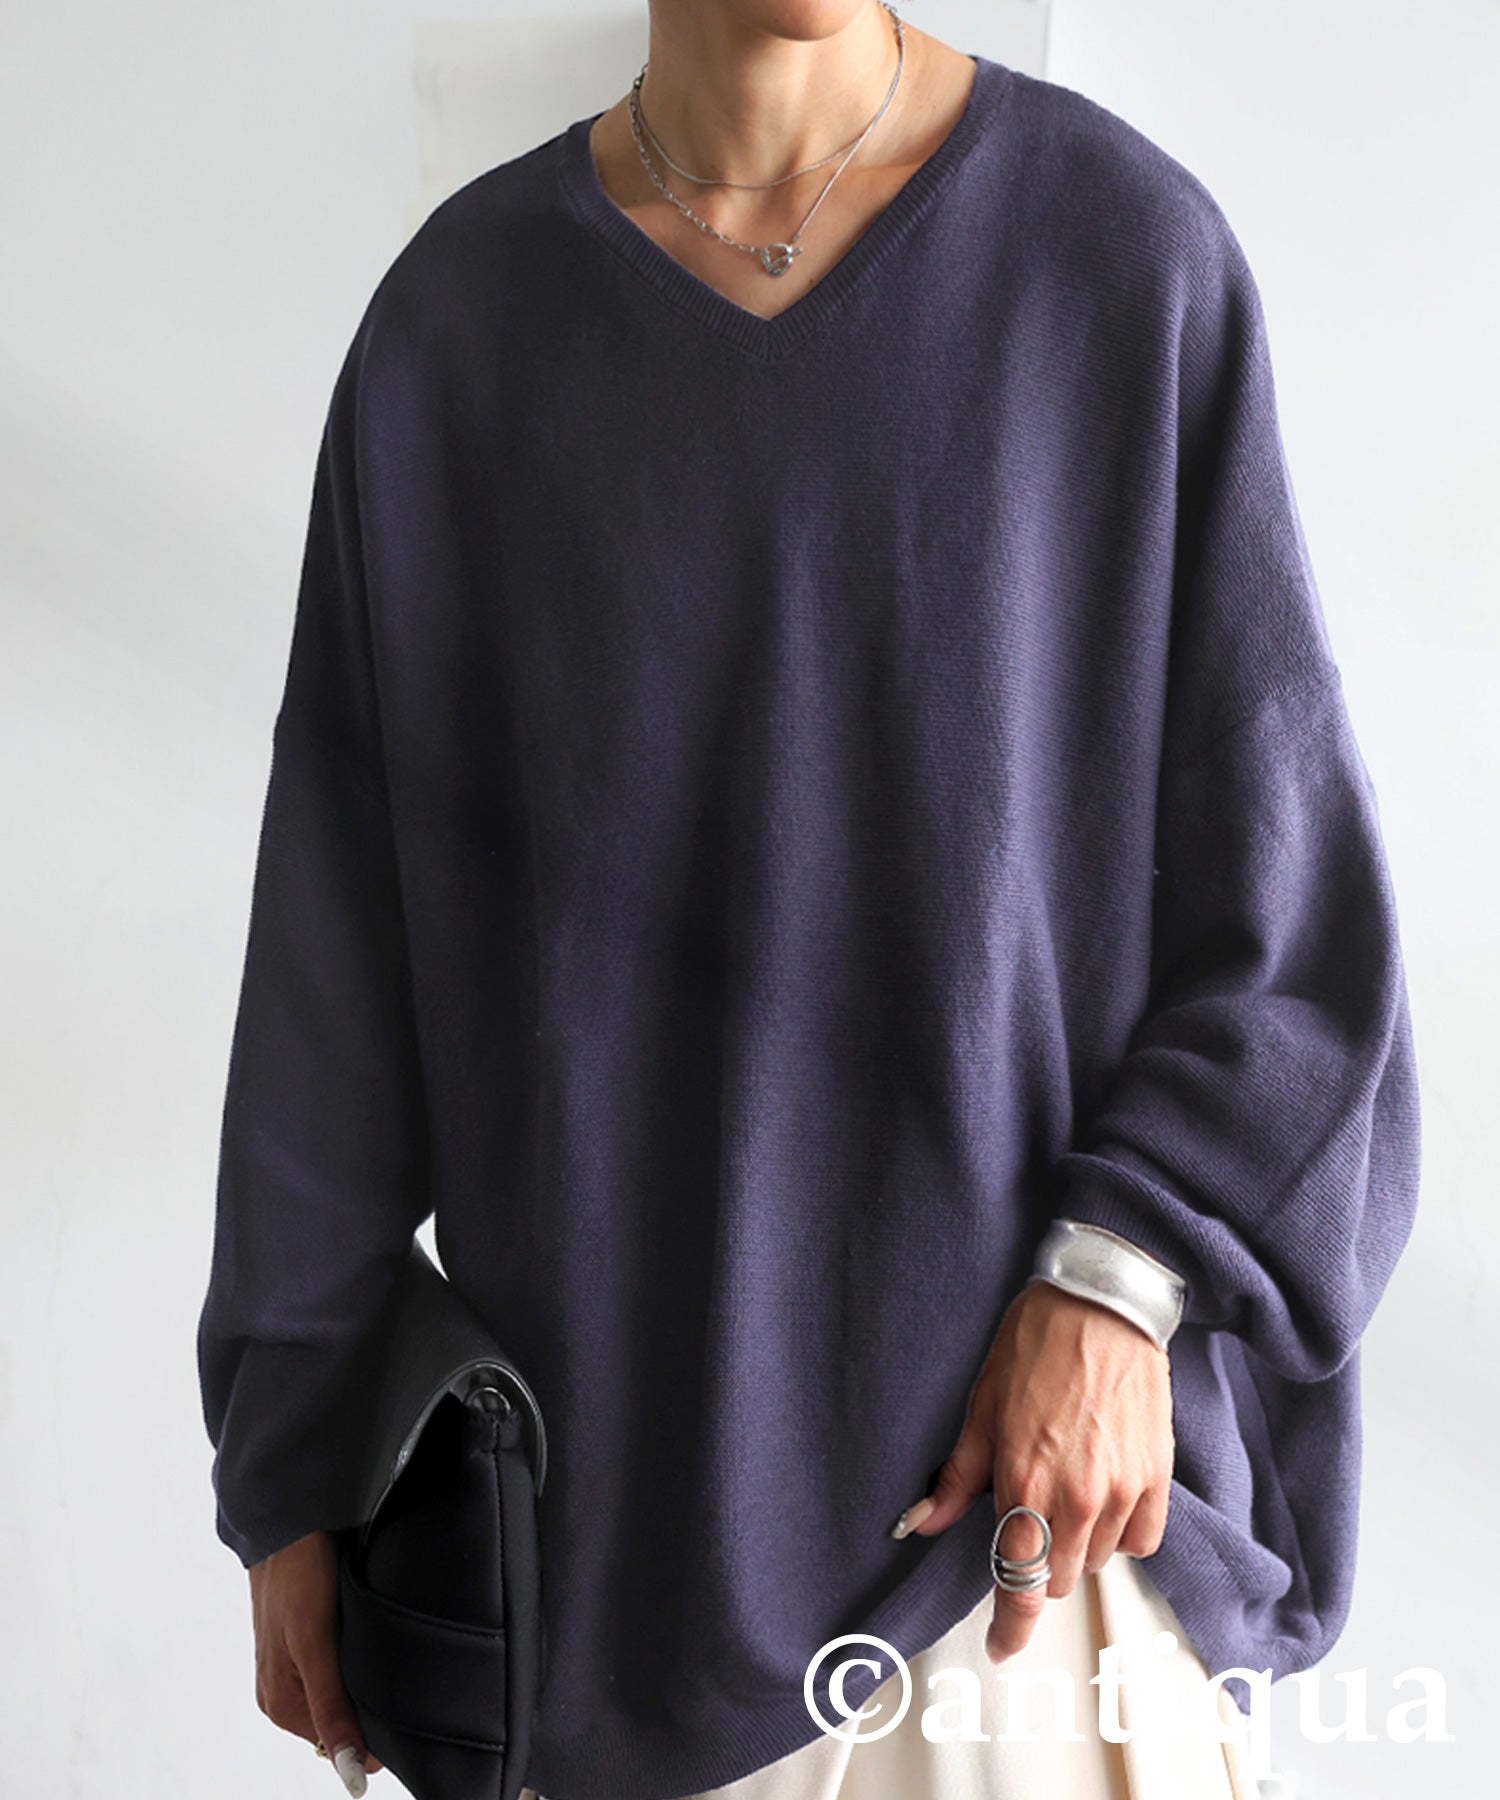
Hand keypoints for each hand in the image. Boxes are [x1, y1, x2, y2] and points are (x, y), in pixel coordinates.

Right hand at [249, 1530, 381, 1791]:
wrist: (288, 1518)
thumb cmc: (299, 1574)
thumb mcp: (316, 1645)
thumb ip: (332, 1709)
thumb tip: (351, 1777)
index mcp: (281, 1706)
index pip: (341, 1747)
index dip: (375, 1733)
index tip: (405, 1708)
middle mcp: (282, 1694)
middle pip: (341, 1721)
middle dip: (370, 1704)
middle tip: (395, 1666)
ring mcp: (291, 1668)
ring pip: (343, 1693)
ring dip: (365, 1679)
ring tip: (381, 1644)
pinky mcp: (301, 1643)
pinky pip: (338, 1667)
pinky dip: (356, 1658)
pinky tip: (367, 1635)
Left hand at [894, 1282, 1174, 1663]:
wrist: (1102, 1305)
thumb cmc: (1035, 1345)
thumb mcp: (980, 1408)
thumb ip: (957, 1480)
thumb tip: (919, 1523)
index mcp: (1023, 1482)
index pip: (1017, 1583)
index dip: (1009, 1627)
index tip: (1000, 1647)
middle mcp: (1075, 1498)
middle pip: (1054, 1578)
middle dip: (1035, 1562)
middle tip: (1027, 1514)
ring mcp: (1121, 1491)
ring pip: (1095, 1559)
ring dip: (1075, 1543)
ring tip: (1065, 1486)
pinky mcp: (1157, 1478)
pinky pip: (1141, 1540)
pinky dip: (1120, 1530)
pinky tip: (1104, 1492)